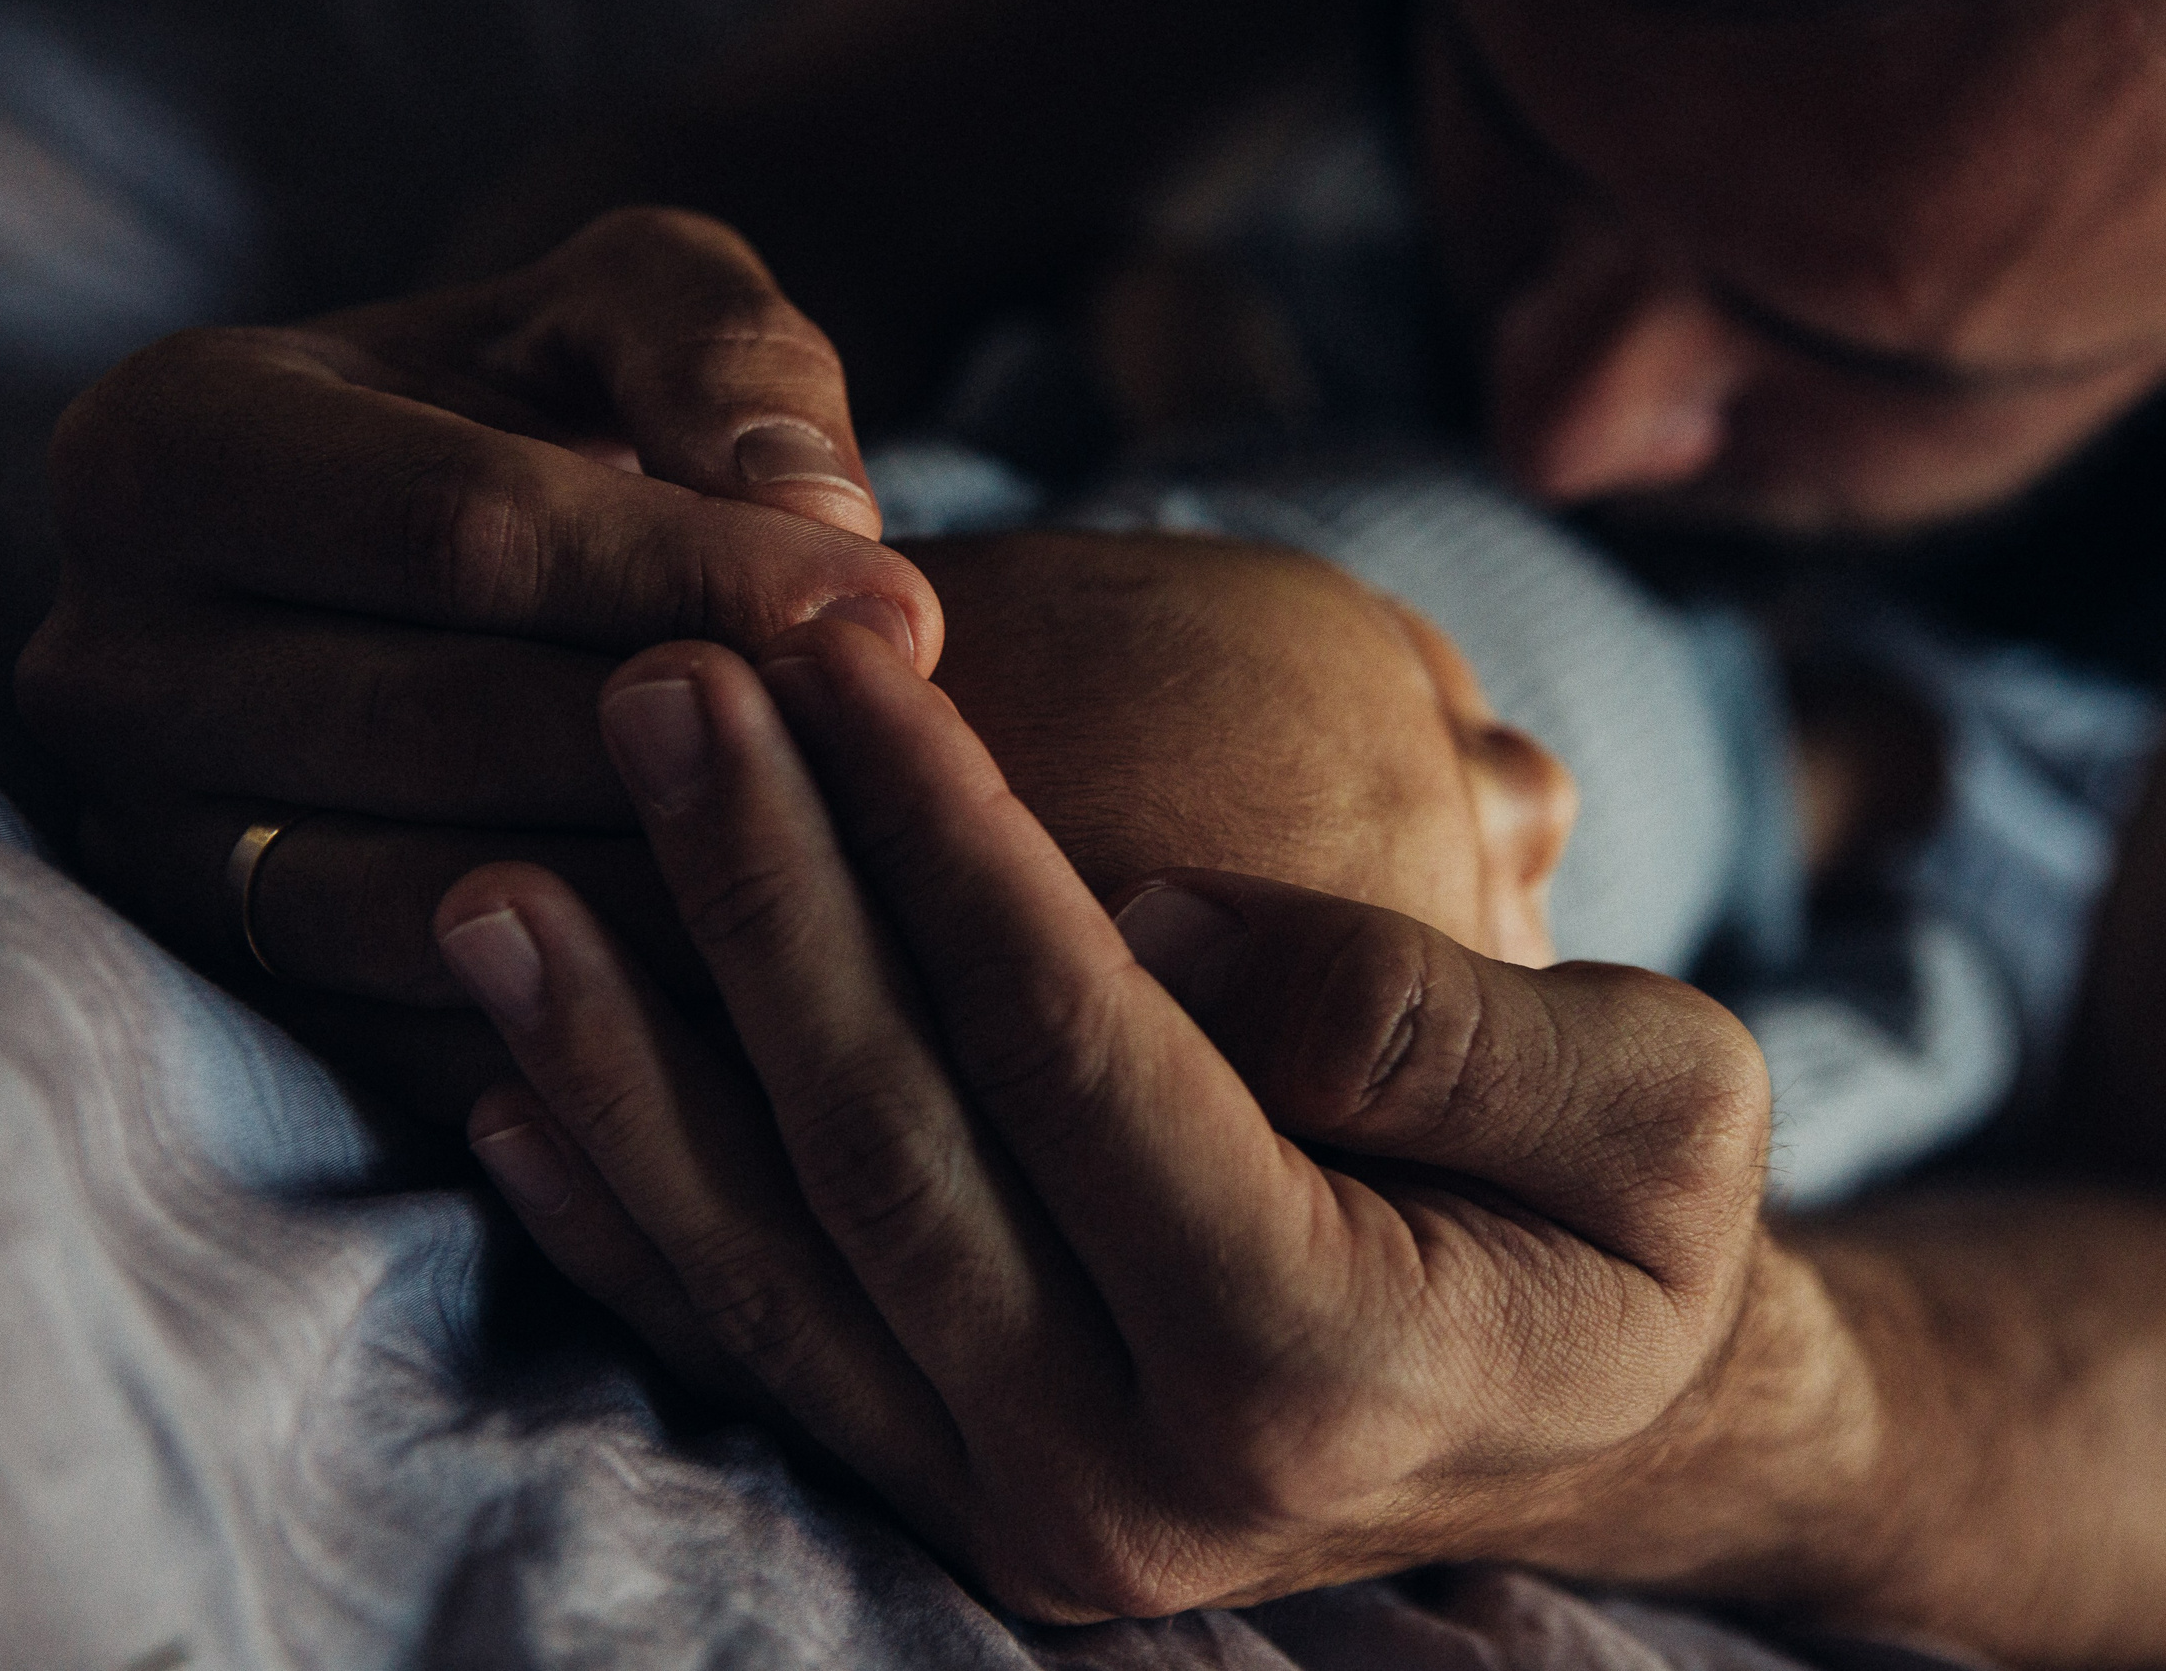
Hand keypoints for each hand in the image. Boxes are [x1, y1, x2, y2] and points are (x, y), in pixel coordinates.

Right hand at [17, 207, 941, 1009]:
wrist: (456, 566)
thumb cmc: (556, 406)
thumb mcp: (632, 307)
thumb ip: (720, 352)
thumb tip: (810, 511)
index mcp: (172, 450)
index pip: (462, 533)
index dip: (700, 576)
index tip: (904, 613)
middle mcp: (114, 663)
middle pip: (447, 729)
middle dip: (708, 741)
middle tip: (914, 749)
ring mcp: (155, 851)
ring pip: (440, 909)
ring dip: (680, 901)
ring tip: (875, 866)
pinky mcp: (241, 991)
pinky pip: (437, 1037)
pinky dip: (618, 1028)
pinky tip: (786, 985)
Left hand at [431, 617, 1773, 1618]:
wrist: (1600, 1434)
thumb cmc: (1639, 1234)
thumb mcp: (1666, 1103)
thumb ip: (1441, 1018)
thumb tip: (1171, 925)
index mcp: (1318, 1361)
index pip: (1078, 1052)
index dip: (945, 839)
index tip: (837, 650)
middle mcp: (1139, 1482)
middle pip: (890, 1149)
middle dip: (761, 900)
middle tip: (653, 687)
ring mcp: (1035, 1515)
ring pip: (783, 1271)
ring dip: (631, 1066)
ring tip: (499, 884)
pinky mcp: (969, 1509)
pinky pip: (771, 1363)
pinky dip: (638, 1226)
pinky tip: (520, 1097)